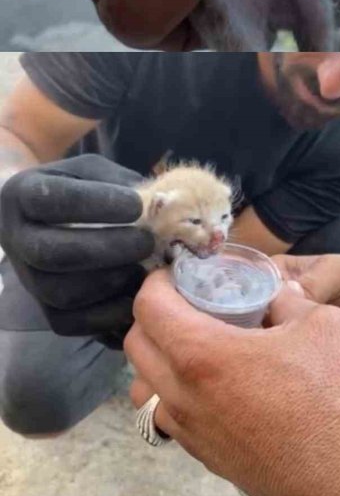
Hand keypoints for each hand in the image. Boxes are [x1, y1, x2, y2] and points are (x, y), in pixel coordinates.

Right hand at [0, 154, 152, 343]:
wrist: (50, 217)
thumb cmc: (84, 187)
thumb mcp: (98, 172)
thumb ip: (122, 183)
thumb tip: (166, 203)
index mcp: (26, 195)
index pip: (52, 200)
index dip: (95, 204)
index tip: (135, 205)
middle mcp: (17, 239)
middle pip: (53, 254)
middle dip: (107, 250)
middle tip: (147, 242)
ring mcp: (28, 278)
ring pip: (59, 293)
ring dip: (110, 284)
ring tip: (145, 271)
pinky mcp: (44, 309)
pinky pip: (69, 323)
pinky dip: (107, 314)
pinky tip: (137, 297)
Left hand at [126, 271, 339, 495]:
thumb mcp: (326, 324)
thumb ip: (292, 301)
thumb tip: (277, 295)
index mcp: (205, 357)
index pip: (148, 309)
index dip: (158, 281)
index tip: (179, 271)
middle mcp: (184, 399)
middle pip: (136, 349)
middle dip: (155, 315)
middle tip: (192, 300)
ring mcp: (193, 436)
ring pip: (146, 390)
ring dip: (162, 358)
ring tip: (203, 342)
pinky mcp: (209, 459)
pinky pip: (172, 417)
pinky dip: (180, 391)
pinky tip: (225, 382)